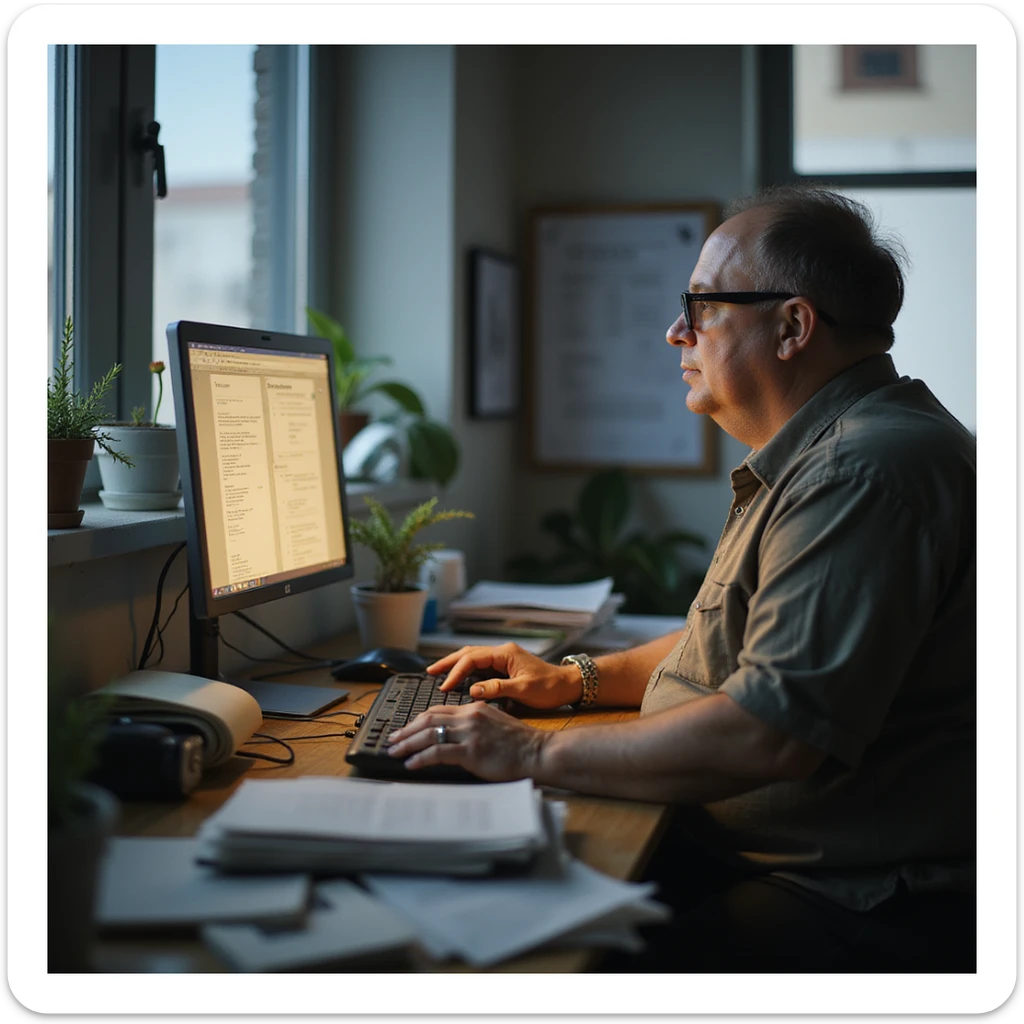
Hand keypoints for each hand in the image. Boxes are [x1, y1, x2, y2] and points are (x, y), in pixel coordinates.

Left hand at [386, 701, 547, 781]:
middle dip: (406, 731)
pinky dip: (421, 758)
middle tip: (392, 740)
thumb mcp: (494, 723)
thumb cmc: (520, 744)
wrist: (538, 751)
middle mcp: (469, 716)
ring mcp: (469, 733)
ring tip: (395, 752)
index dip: (417, 720)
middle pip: (428, 719)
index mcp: (474, 708)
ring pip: (429, 734)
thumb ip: (473, 725)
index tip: (405, 729)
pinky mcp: (471, 751)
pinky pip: (438, 753)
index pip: (437, 711)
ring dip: (408, 744)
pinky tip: (411, 764)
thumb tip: (454, 736)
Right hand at [428, 642, 582, 709]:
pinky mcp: (505, 668)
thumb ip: (497, 689)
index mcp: (505, 654)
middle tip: (429, 671)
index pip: (473, 659)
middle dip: (448, 662)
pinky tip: (458, 680)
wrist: (568, 686)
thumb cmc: (549, 688)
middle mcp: (502, 653)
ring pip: (473, 659)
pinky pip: (481, 667)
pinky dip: (467, 672)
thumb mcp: (524, 690)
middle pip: (468, 653)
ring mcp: (503, 660)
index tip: (445, 686)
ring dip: (456, 665)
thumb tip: (473, 691)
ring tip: (438, 674)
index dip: (456, 671)